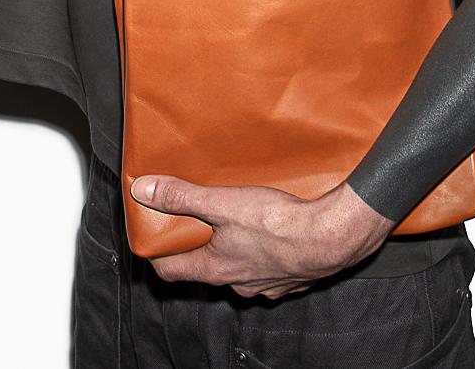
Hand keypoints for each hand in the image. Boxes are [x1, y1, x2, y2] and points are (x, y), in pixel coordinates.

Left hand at [129, 172, 395, 298]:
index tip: (153, 236)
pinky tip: (269, 233)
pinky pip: (267, 269)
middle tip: (196, 220)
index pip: (171, 271)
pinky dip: (262, 253)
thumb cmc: (278, 224)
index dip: (158, 254)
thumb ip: (183, 197)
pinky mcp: (289, 279)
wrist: (330, 239)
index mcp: (215, 269)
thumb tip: (143, 190)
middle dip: (198, 246)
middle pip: (205, 269)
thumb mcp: (223, 203)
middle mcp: (237, 283)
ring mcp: (264, 285)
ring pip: (238, 269)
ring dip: (232, 249)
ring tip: (235, 221)